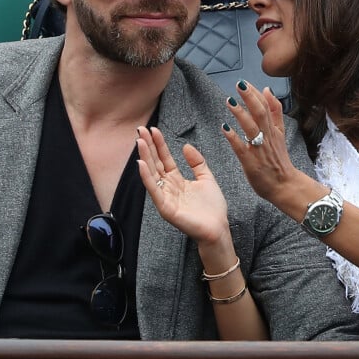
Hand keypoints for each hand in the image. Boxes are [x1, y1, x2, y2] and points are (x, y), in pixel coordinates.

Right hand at [136, 126, 228, 244]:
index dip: (159, 144)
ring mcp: (165, 197)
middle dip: (148, 146)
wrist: (218, 229)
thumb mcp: (206, 178)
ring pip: (152, 173)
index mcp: (176, 180)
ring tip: (140, 141)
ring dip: (144, 157)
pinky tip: (141, 164)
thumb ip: (196, 162)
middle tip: (140, 129)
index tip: (153, 129)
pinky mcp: (165, 207)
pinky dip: (146, 177)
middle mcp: (168, 187)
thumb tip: (185, 146)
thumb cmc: (212, 208)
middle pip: (155, 162)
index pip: (164, 158)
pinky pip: (153, 190)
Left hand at [221, 80, 298, 202]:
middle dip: (250, 98)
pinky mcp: (251, 162)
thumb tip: (267, 90)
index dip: (256, 94)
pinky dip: (233, 137)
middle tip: (239, 85)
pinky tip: (224, 128)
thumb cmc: (278, 160)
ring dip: (240, 114)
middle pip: (260, 114)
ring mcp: (260, 150)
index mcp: (274, 130)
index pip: (267, 107)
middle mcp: (268, 137)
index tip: (245, 82)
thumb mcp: (280, 133)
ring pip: (252, 128)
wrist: (285, 186)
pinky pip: (242, 148)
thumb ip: (275, 112)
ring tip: (229, 101)